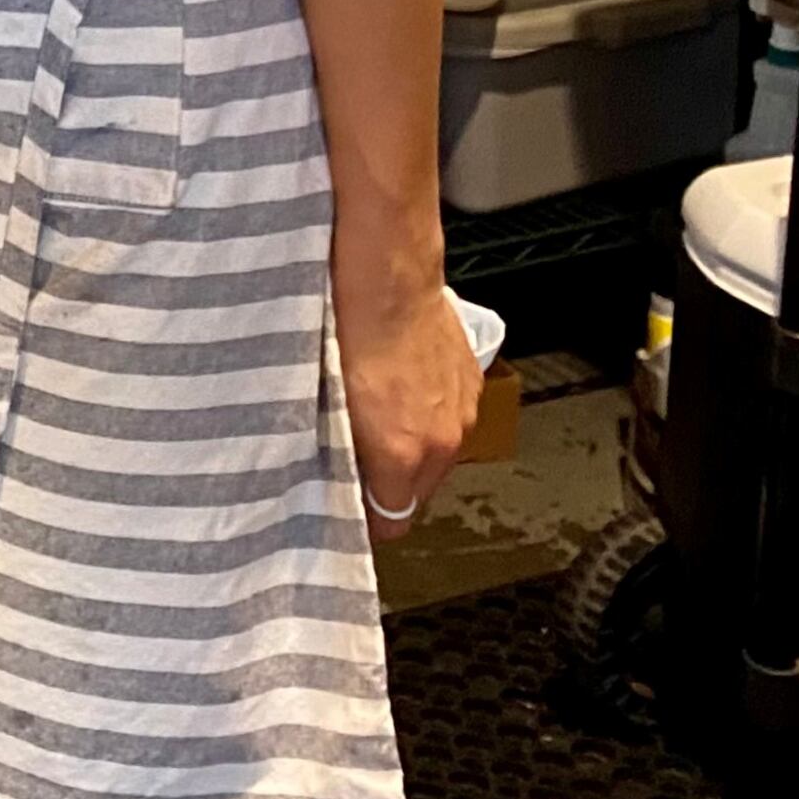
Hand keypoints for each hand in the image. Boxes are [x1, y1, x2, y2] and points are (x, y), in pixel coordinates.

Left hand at [337, 277, 481, 536]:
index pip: (392, 518)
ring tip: (375, 418)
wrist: (388, 276)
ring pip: (436, 454)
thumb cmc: (345, 331)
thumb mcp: (326, 399)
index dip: (368, 521)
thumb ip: (337, 448)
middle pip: (417, 490)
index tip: (346, 517)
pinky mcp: (471, 381)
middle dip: (387, 485)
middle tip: (353, 464)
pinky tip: (399, 386)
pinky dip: (428, 413)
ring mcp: (462, 411)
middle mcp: (442, 441)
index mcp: (403, 452)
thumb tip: (330, 475)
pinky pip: (450, 416)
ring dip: (410, 447)